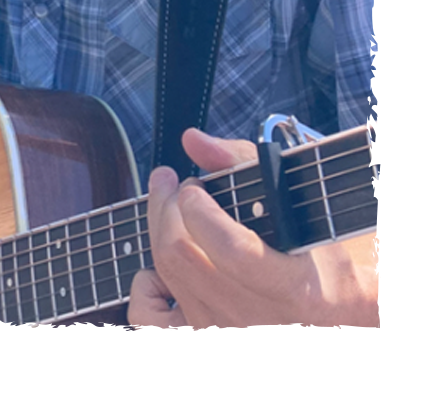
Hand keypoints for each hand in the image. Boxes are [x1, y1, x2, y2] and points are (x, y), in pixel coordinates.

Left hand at [128, 128, 379, 330]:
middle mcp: (253, 321)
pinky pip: (146, 318)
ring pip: (163, 272)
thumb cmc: (324, 268)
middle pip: (181, 253)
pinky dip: (145, 285)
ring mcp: (222, 338)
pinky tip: (163, 268)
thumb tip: (193, 140)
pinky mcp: (200, 346)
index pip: (230, 249)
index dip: (199, 208)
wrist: (340, 328)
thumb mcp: (303, 214)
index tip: (195, 186)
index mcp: (290, 290)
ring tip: (171, 209)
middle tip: (174, 182)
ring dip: (158, 229)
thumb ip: (247, 167)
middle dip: (167, 204)